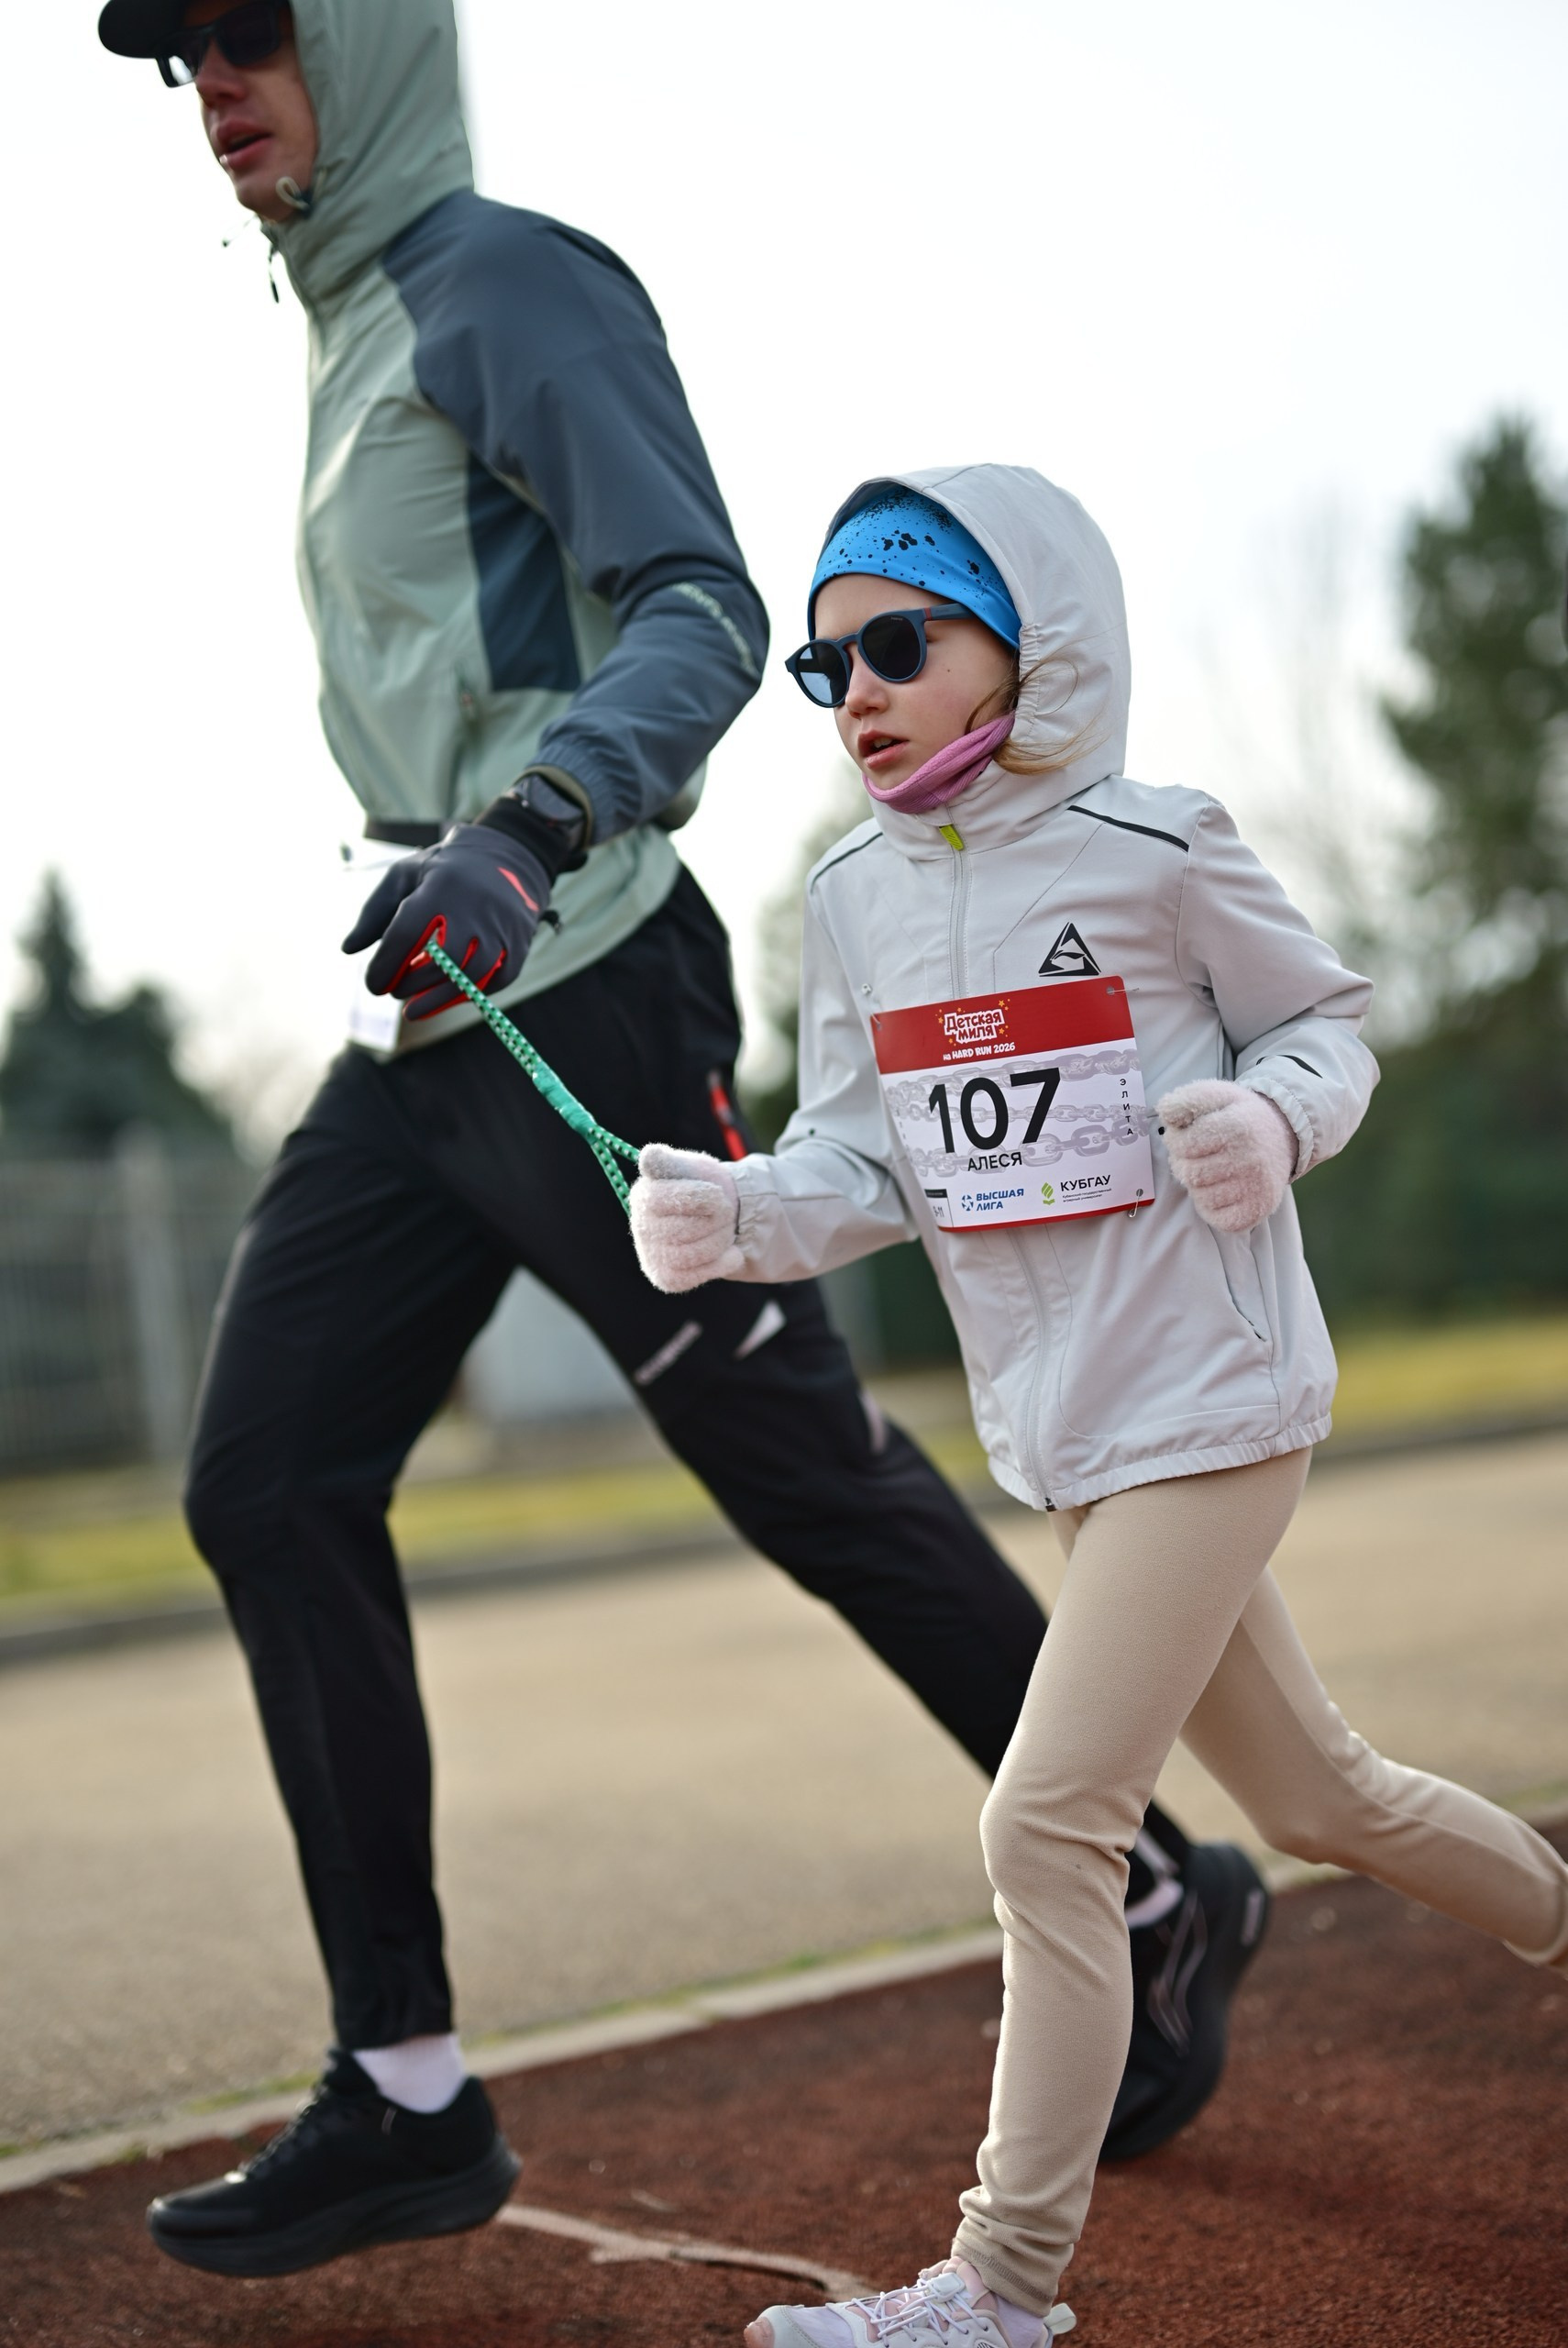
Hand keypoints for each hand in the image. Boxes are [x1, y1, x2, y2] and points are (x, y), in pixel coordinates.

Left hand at [342, 825, 550, 1020]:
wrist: (506, 857)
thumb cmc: (443, 872)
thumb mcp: (403, 876)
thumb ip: (374, 912)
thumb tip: (348, 949)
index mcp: (439, 888)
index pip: (405, 934)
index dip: (385, 965)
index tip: (373, 984)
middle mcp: (474, 907)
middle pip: (440, 959)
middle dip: (411, 983)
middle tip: (394, 992)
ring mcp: (501, 927)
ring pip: (471, 975)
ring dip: (437, 999)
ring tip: (412, 1010)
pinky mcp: (519, 944)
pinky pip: (495, 980)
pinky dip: (469, 995)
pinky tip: (445, 998)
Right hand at [630, 1144, 742, 1291]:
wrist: (723, 1216)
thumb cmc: (704, 1187)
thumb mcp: (693, 1168)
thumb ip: (671, 1162)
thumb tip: (648, 1156)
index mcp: (643, 1195)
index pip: (661, 1199)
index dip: (697, 1197)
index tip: (718, 1194)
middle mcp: (641, 1226)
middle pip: (683, 1229)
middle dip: (717, 1220)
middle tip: (726, 1213)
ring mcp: (651, 1254)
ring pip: (690, 1254)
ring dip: (720, 1241)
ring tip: (727, 1230)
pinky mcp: (666, 1277)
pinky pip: (695, 1276)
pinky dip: (721, 1264)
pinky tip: (731, 1253)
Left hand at [1156, 1080, 1296, 1232]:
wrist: (1282, 1134)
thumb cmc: (1239, 1115)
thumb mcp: (1215, 1096)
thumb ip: (1186, 1098)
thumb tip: (1165, 1111)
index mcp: (1237, 1127)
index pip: (1182, 1144)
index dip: (1176, 1140)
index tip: (1185, 1136)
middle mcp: (1250, 1158)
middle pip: (1189, 1173)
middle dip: (1184, 1163)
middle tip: (1196, 1154)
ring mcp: (1257, 1187)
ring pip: (1201, 1197)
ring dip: (1197, 1185)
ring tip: (1211, 1169)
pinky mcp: (1259, 1208)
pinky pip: (1219, 1220)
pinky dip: (1212, 1208)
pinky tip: (1219, 1189)